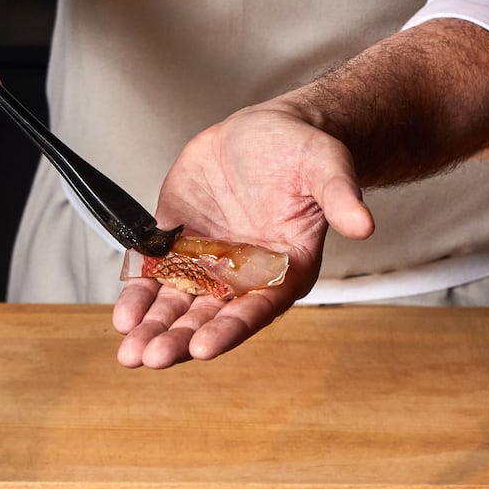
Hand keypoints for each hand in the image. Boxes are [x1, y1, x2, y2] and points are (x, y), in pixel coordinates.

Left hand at [112, 100, 374, 367]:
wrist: (269, 131)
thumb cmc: (305, 152)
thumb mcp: (327, 166)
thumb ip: (340, 196)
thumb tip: (364, 223)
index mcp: (285, 269)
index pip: (257, 308)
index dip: (230, 328)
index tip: (204, 347)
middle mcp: (244, 275)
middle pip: (211, 316)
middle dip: (180, 338)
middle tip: (152, 357)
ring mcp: (209, 261)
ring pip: (179, 304)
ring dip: (155, 328)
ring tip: (131, 352)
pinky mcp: (179, 240)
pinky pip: (156, 273)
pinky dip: (139, 294)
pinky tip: (123, 316)